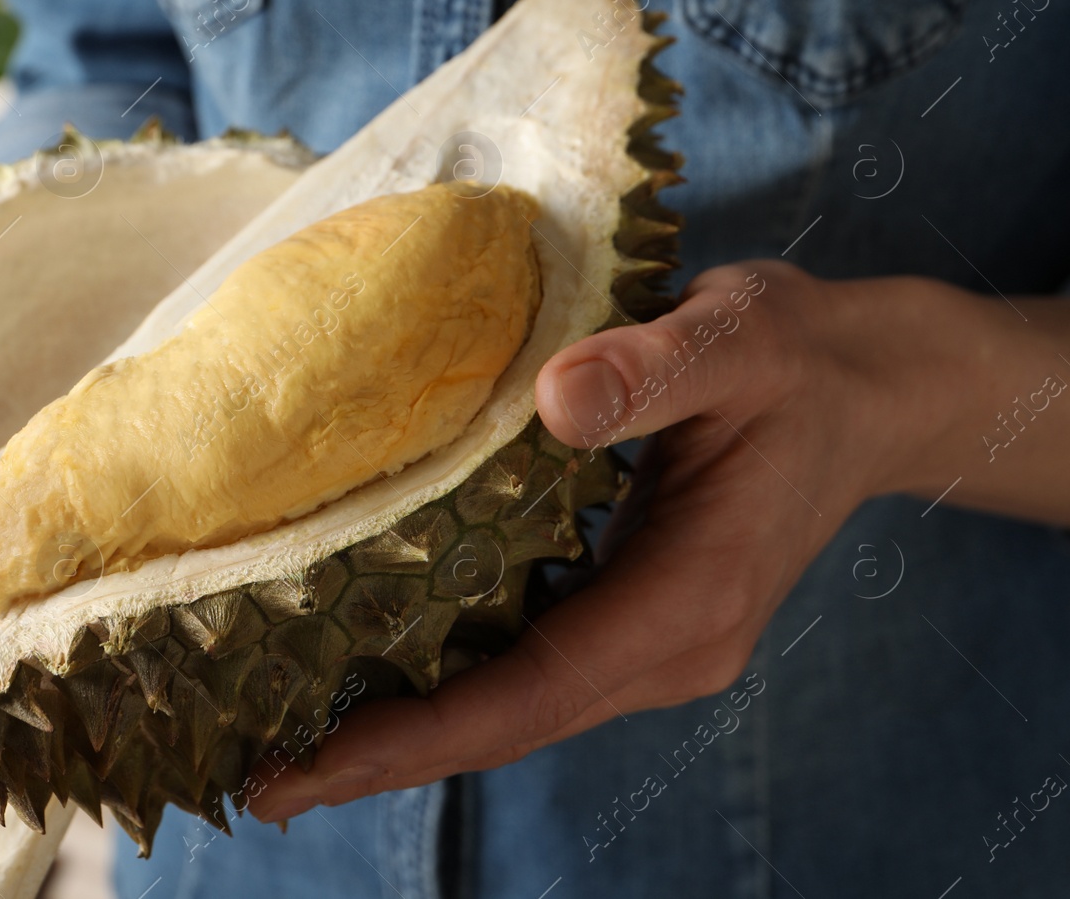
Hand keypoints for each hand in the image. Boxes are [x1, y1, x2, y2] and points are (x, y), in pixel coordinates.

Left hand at [247, 260, 1001, 820]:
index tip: (311, 767)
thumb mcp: (735, 341)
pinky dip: (445, 683)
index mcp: (689, 598)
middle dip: (384, 757)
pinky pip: (526, 668)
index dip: (417, 735)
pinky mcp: (632, 619)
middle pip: (507, 724)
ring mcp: (652, 643)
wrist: (861, 388)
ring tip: (287, 741)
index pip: (532, 691)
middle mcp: (667, 647)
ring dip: (404, 731)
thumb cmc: (796, 358)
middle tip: (259, 779)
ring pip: (511, 708)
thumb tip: (554, 400)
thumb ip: (648, 372)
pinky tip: (371, 671)